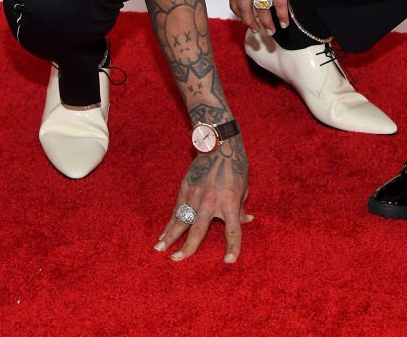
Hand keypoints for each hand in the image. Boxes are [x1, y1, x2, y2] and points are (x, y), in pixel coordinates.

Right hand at [154, 137, 250, 263]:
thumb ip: (241, 207)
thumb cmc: (235, 166)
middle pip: (199, 228)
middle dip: (188, 246)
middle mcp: (211, 200)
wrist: (219, 143)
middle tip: (177, 259)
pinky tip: (162, 235)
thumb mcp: (243, 187)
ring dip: (170, 236)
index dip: (233, 247)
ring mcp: (196, 194)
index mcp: (230, 202)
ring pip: (182, 219)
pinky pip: (177, 210)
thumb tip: (247, 221)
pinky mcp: (186, 188)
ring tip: (159, 249)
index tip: (229, 262)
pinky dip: (169, 223)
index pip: (233, 230)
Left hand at [228, 0, 310, 32]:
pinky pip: (278, 3)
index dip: (236, 8)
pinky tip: (285, 23)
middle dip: (248, 20)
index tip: (242, 16)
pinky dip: (281, 16)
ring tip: (271, 31)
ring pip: (261, 6)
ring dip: (265, 22)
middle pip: (243, 4)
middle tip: (255, 30)